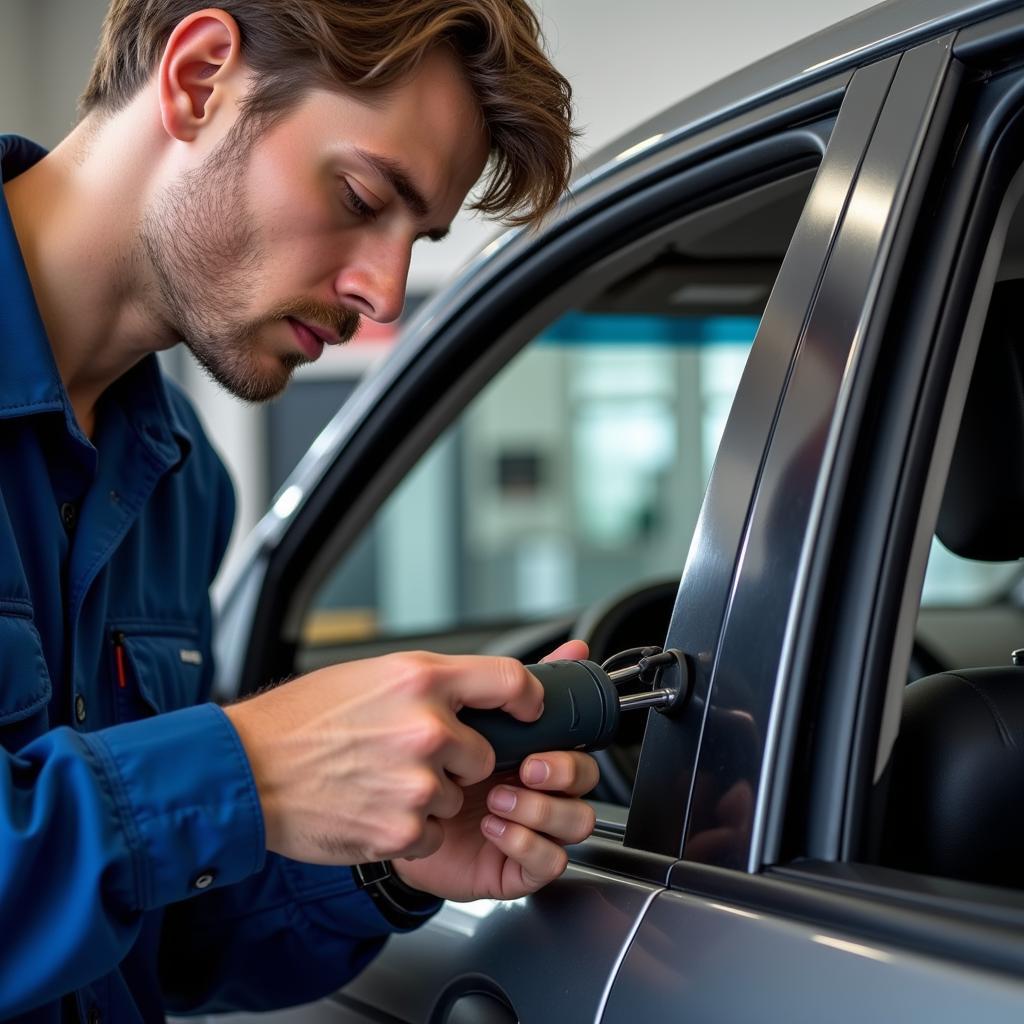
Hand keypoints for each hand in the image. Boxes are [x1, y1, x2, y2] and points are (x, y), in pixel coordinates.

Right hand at [223, 650, 544, 864]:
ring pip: (456, 796)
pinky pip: (432, 832)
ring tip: (378, 781)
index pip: (509, 679)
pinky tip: (372, 808)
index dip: (527, 698)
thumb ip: (427, 684)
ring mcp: (418, 782)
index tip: (530, 710)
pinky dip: (410, 829)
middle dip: (457, 761)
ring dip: (430, 796)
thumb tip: (473, 693)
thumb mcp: (370, 676)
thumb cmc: (299, 721)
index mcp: (420, 679)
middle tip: (409, 758)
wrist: (246, 770)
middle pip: (484, 754)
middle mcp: (426, 727)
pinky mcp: (403, 829)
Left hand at [392, 640, 599, 900]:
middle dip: (562, 771)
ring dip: (542, 808)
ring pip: (578, 821)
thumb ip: (508, 679)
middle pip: (586, 779)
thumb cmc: (412, 758)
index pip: (578, 742)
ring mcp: (530, 827)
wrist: (368, 807)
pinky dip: (526, 842)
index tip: (538, 727)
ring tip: (496, 800)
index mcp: (529, 749)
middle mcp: (535, 788)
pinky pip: (550, 861)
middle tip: (525, 768)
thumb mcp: (454, 704)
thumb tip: (573, 648)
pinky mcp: (515, 866)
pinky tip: (491, 827)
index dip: (568, 738)